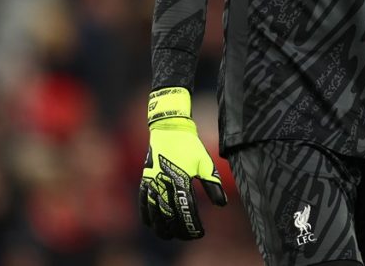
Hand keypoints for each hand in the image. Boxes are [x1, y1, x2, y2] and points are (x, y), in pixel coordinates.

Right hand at [139, 87, 226, 238]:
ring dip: (161, 227)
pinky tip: (151, 224)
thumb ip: (212, 184)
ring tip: (169, 235)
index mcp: (181, 180)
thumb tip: (222, 204)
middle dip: (178, 229)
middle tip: (186, 236)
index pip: (186, 210)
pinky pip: (142, 202)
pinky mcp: (145, 179)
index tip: (199, 233)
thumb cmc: (190, 146)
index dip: (192, 225)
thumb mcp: (205, 163)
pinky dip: (146, 215)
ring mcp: (152, 182)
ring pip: (154, 212)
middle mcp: (165, 183)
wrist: (169, 129)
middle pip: (169, 215)